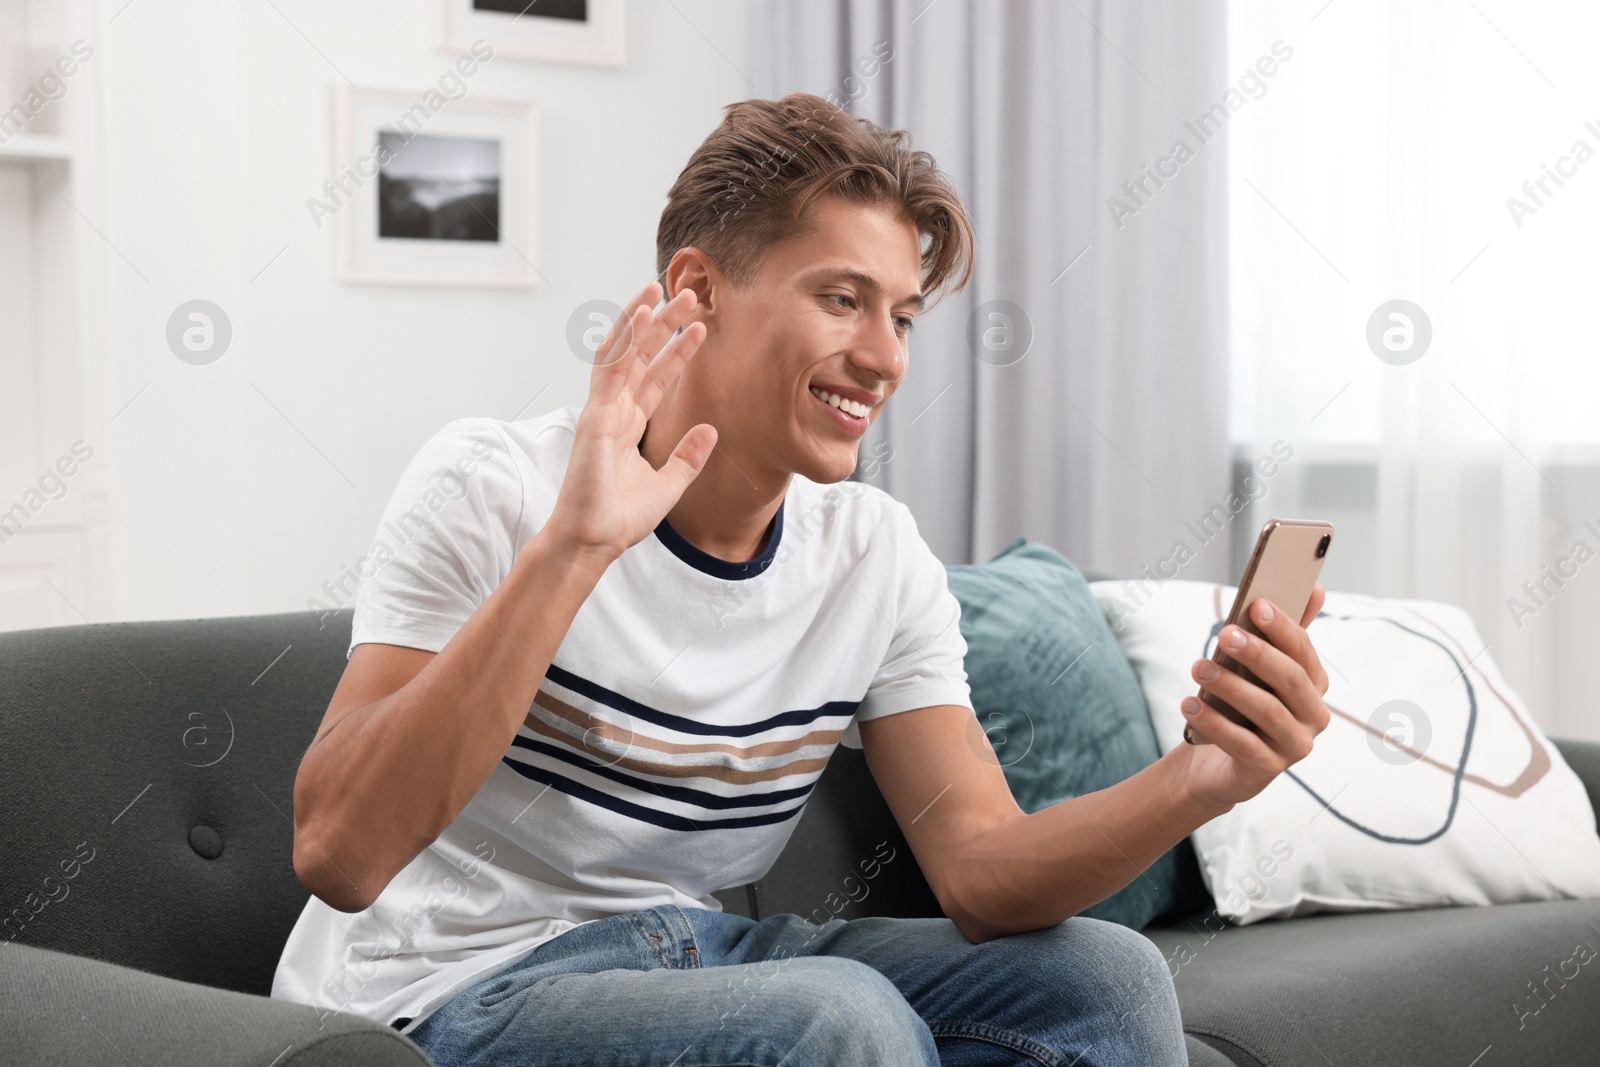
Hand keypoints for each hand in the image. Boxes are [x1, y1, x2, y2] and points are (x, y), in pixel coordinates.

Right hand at [539, 281, 716, 564]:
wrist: (594, 540)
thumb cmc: (620, 518)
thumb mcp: (668, 485)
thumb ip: (688, 457)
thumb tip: (710, 430)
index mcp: (627, 425)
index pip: (655, 378)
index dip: (677, 352)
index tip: (700, 328)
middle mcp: (614, 411)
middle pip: (640, 356)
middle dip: (663, 325)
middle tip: (689, 296)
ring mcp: (602, 410)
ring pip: (623, 352)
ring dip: (643, 320)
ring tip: (664, 289)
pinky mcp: (595, 415)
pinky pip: (611, 367)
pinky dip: (624, 338)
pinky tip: (640, 313)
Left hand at [1177, 582, 1330, 809]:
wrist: (1216, 763)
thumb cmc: (1239, 706)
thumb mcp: (1256, 669)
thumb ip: (1281, 633)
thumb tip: (1315, 587)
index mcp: (1314, 686)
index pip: (1304, 652)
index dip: (1283, 628)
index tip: (1257, 605)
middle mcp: (1313, 717)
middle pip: (1291, 680)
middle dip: (1259, 653)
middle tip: (1225, 633)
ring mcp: (1294, 747)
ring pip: (1268, 711)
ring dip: (1231, 686)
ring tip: (1199, 667)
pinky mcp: (1267, 771)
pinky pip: (1243, 744)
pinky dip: (1214, 723)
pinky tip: (1189, 704)